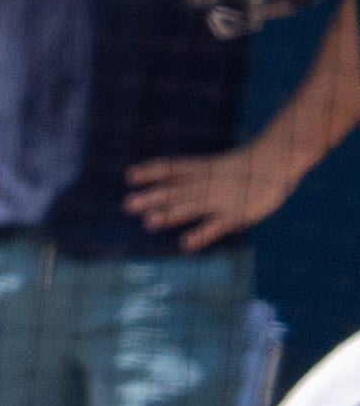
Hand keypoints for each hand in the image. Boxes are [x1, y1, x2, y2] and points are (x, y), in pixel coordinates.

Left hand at [124, 147, 289, 251]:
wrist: (277, 161)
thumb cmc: (244, 166)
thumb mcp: (215, 165)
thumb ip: (192, 175)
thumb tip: (166, 185)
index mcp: (202, 168)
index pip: (172, 168)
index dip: (151, 171)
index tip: (130, 176)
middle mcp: (207, 183)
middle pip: (176, 190)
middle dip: (152, 197)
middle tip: (128, 205)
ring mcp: (221, 199)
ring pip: (192, 206)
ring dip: (170, 214)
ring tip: (148, 222)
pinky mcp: (236, 214)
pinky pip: (216, 225)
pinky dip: (201, 234)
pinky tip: (185, 244)